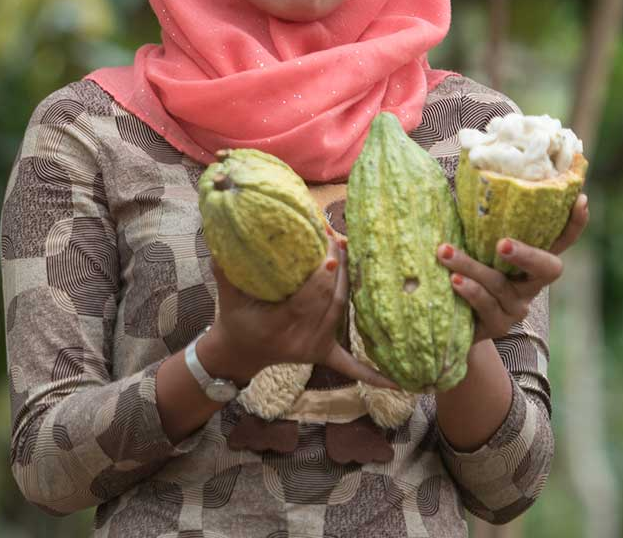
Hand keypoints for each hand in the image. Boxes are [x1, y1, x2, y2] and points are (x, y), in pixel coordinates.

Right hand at [201, 228, 397, 388]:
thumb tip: (221, 237)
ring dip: (352, 285)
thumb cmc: (233, 320)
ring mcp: (314, 349)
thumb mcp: (227, 297)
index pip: (307, 299)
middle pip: (331, 303)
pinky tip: (401, 384)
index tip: (332, 252)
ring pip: (342, 313)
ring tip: (358, 257)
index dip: (322, 276)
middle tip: (345, 242)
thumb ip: (224, 269)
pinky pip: (352, 366)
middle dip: (340, 270)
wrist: (238, 354)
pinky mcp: (323, 354)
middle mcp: (300, 341)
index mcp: (277, 327)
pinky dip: (375, 376)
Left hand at [436, 194, 589, 343]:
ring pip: (500, 284)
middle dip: (528, 254)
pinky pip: (487, 305)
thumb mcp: (471, 245)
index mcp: (530, 260)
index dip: (574, 223)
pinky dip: (470, 291)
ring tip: (445, 252)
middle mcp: (531, 283)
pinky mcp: (499, 324)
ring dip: (471, 266)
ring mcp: (517, 306)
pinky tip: (453, 280)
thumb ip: (475, 224)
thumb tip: (464, 180)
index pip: (560, 240)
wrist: (446, 320)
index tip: (580, 199)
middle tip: (502, 243)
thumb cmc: (461, 270)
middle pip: (547, 268)